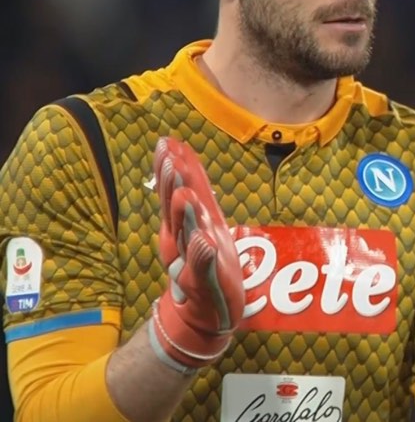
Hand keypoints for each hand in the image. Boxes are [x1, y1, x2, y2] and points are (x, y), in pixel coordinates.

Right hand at [149, 137, 244, 372]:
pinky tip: (203, 240)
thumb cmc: (207, 260)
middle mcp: (179, 240)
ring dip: (185, 216)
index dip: (172, 169)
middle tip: (171, 162)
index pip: (175, 191)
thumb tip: (179, 152)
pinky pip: (202, 267)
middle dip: (173, 186)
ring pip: (186, 235)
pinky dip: (202, 254)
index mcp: (181, 224)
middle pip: (174, 209)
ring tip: (185, 195)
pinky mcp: (203, 281)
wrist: (205, 311)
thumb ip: (193, 190)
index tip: (167, 144)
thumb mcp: (203, 219)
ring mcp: (189, 261)